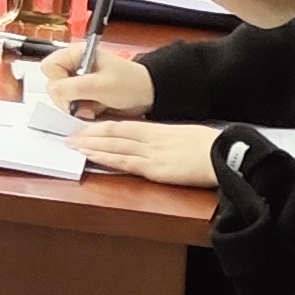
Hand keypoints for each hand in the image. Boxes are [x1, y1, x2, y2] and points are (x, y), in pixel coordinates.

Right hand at [30, 55, 159, 118]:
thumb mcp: (100, 85)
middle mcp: (75, 66)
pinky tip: (94, 109)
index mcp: (76, 55)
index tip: (72, 92)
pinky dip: (82, 110)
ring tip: (93, 107)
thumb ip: (73, 87)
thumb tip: (53, 91)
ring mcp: (79, 81)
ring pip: (62, 97)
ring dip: (76, 106)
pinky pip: (72, 104)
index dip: (57, 81)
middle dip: (68, 98)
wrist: (148, 95)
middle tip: (84, 104)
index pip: (50, 67)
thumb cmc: (130, 83)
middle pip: (53, 84)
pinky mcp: (83, 94)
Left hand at [68, 120, 224, 187]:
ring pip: (115, 145)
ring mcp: (151, 153)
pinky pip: (125, 162)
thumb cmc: (210, 147)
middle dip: (90, 135)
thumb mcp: (184, 137)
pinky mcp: (155, 169)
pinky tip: (93, 157)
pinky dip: (106, 158)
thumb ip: (165, 140)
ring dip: (92, 145)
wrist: (225, 155)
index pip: (122, 126)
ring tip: (73, 145)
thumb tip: (154, 143)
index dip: (101, 127)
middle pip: (113, 133)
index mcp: (158, 130)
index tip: (85, 128)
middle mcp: (151, 139)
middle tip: (69, 135)